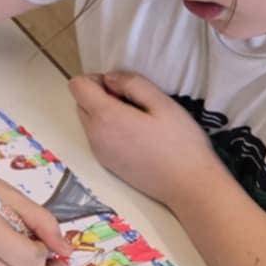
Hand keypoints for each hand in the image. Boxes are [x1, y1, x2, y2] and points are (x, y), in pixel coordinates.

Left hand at [69, 71, 219, 212]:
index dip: (96, 79)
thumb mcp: (163, 103)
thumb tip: (109, 78)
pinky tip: (138, 137)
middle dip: (100, 96)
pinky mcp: (106, 164)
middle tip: (133, 103)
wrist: (189, 186)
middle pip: (81, 103)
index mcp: (105, 117)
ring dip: (104, 113)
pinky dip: (109, 130)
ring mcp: (99, 152)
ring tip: (138, 120)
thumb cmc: (181, 143)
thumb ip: (132, 84)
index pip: (77, 86)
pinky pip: (97, 138)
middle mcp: (94, 135)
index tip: (121, 87)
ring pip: (88, 121)